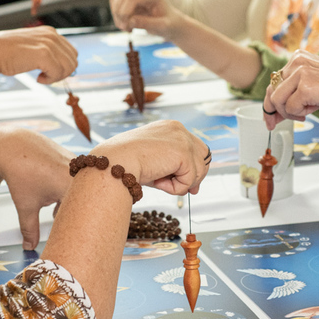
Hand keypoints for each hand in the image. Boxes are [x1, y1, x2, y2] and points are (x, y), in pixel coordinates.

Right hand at [0, 26, 77, 95]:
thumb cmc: (8, 53)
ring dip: (57, 77)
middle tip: (46, 76)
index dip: (63, 66)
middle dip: (63, 73)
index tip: (49, 72)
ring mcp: (48, 43)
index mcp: (50, 32)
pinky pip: (58, 73)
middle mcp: (51, 35)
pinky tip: (38, 79)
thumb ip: (47, 52)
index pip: (71, 52)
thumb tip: (67, 67)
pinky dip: (50, 80)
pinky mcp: (43, 54)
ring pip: (69, 67)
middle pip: (73, 60)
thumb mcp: (32, 47)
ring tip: (42, 77)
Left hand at [0, 130, 74, 249]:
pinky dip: (72, 188)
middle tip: (63, 223)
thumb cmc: (20, 173)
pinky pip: (80, 179)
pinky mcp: (76, 160)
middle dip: (76, 215)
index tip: (80, 235)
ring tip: (56, 207)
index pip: (84, 214)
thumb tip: (30, 247)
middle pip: (86, 203)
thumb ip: (30, 229)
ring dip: (73, 201)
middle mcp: (80, 175)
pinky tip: (56, 191)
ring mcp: (80, 166)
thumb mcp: (26, 205)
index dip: (82, 228)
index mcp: (70, 188)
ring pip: (83, 190)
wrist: (13, 146)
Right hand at [94, 119, 210, 194]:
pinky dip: (175, 188)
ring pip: (198, 170)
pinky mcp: (183, 153)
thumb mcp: (155, 164)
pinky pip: (189, 180)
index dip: (193, 167)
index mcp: (170, 127)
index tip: (188, 183)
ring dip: (181, 183)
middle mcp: (178, 129)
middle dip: (197, 175)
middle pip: (203, 156)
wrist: (115, 161)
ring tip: (159, 181)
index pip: (194, 147)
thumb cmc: (127, 163)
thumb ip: (175, 170)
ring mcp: (182, 139)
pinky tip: (157, 181)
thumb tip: (194, 187)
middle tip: (189, 190)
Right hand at [109, 0, 186, 38]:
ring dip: (116, 13)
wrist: (169, 22)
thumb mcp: (161, 27)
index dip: (125, 12)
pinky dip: (116, 12)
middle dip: (119, 12)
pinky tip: (125, 22)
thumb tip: (131, 21)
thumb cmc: (167, 24)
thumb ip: (147, 24)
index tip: (127, 27)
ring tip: (126, 27)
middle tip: (125, 28)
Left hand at [263, 51, 318, 125]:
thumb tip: (273, 110)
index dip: (270, 102)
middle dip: (272, 111)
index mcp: (299, 57)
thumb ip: (293, 93)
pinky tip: (312, 111)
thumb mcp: (312, 88)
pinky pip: (289, 107)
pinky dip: (298, 114)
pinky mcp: (305, 85)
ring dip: (288, 113)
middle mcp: (297, 60)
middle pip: (271, 90)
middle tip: (273, 124)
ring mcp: (300, 71)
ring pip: (277, 100)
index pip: (274, 81)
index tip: (270, 117)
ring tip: (305, 113)